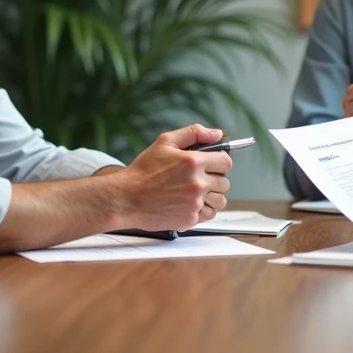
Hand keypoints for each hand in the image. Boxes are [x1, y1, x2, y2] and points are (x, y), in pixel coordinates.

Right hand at [111, 125, 232, 230]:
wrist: (126, 198)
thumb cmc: (143, 171)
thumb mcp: (165, 142)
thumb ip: (194, 133)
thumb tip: (217, 134)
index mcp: (193, 162)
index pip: (226, 162)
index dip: (220, 161)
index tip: (212, 164)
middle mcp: (197, 184)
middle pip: (224, 182)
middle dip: (214, 178)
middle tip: (199, 178)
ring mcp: (194, 203)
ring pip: (220, 200)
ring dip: (212, 196)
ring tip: (195, 192)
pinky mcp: (189, 219)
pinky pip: (209, 215)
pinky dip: (202, 210)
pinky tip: (189, 203)